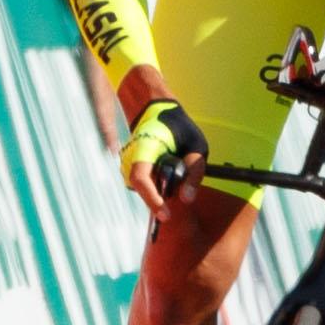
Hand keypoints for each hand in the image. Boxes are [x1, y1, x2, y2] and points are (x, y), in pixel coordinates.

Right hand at [118, 97, 206, 214]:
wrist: (155, 109)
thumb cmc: (178, 125)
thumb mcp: (196, 143)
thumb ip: (194, 169)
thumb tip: (187, 199)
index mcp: (143, 147)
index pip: (140, 179)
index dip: (152, 199)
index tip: (166, 214)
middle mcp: (130, 157)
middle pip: (143, 189)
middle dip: (160, 196)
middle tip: (179, 189)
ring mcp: (128, 163)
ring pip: (143, 188)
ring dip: (159, 189)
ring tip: (174, 173)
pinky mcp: (131, 167)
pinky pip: (144, 183)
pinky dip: (156, 185)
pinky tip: (167, 174)